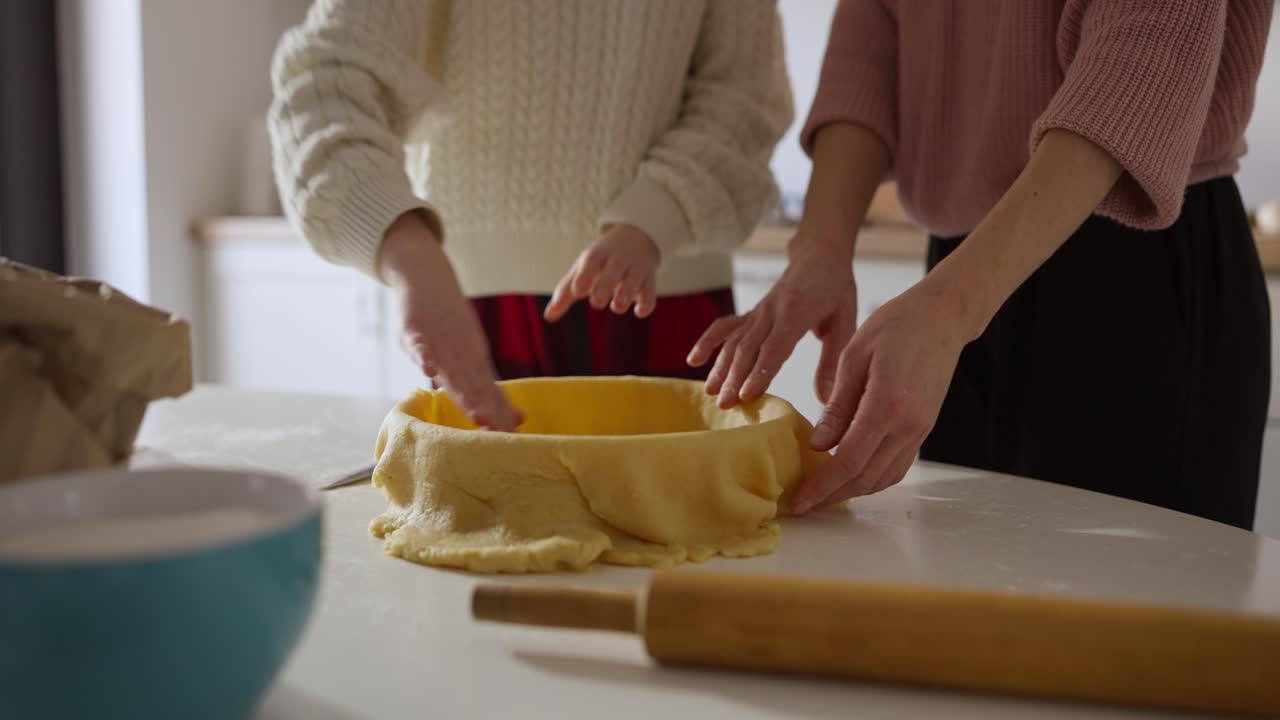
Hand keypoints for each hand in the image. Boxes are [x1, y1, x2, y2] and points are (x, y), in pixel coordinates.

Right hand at [378, 211, 521, 430]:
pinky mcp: (415, 328)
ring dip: (463, 390)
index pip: (489, 393)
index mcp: (472, 363)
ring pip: (451, 369)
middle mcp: (460, 355)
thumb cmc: (447, 323)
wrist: (427, 277)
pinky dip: (423, 354)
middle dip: (488, 409)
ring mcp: (438, 341)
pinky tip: (428, 368)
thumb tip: (518, 418)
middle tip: (501, 432)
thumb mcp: (469, 355)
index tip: (513, 435)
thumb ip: (486, 387)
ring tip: (475, 412)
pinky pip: (419, 343)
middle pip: (475, 386)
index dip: (499, 414)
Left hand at [544, 224, 659, 321]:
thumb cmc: (602, 260)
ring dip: (626, 294)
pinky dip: (647, 302)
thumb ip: (566, 292)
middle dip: (606, 286)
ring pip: (634, 280)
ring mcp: (636, 268)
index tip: (577, 292)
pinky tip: (639, 312)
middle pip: (613, 270)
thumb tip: (548, 316)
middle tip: (596, 302)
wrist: (636, 238)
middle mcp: (618, 259)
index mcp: (598, 255)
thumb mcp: (582, 269)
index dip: (585, 276)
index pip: (592, 262)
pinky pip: (651, 291)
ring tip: (616, 307)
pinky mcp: (649, 279)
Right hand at [687, 235, 857, 408]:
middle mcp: (771, 311)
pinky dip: (708, 341)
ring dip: (720, 367)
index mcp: (796, 312)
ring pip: (733, 340)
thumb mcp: (846, 320)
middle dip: (734, 377)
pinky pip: (725, 326)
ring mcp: (757, 312)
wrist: (818, 255)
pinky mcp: (751, 313)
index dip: (760, 372)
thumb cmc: (835, 288)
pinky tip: (694, 360)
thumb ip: (833, 359)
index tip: (746, 395)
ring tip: (710, 393)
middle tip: (724, 404)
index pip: (775, 347)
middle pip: (748, 347)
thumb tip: (825, 399)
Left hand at [788, 281, 969, 513]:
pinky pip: (896, 466)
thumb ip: (838, 406)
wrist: (941, 319)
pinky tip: (849, 476)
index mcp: (887, 405)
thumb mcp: (854, 358)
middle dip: (831, 496)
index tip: (798, 500)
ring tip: (820, 494)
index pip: (849, 461)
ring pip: (883, 478)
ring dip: (851, 492)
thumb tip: (818, 445)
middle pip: (865, 478)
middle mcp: (908, 425)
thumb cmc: (894, 327)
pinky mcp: (923, 429)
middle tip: (802, 505)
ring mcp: (920, 430)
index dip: (821, 486)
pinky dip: (872, 478)